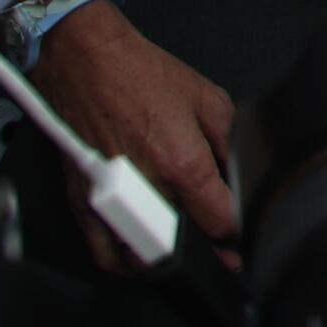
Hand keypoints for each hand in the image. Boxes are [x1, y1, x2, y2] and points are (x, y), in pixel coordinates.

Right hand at [34, 0, 240, 241]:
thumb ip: (228, 142)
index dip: (236, 238)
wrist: (87, 63)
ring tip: (184, 255)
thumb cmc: (142, 75)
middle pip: (183, 244)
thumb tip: (239, 176)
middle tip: (218, 252)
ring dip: (167, 260)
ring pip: (143, 258)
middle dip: (205, 251)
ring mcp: (109, 200)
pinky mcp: (83, 203)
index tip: (243, 246)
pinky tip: (142, 258)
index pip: (218, 222)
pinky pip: (105, 254)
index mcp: (181, 162)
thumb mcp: (206, 99)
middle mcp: (145, 188)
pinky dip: (125, 263)